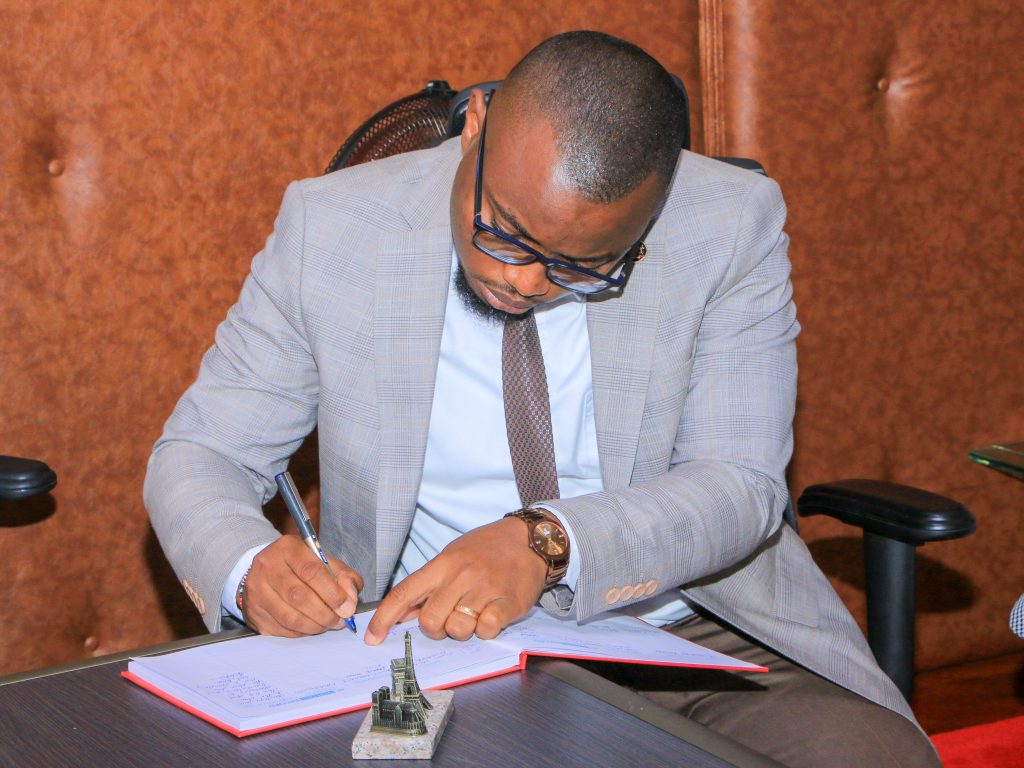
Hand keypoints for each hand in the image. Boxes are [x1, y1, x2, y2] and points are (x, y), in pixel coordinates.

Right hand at [241, 535, 362, 636]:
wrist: (268, 571)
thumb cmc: (302, 566)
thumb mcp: (325, 562)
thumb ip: (343, 577)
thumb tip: (350, 600)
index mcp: (288, 548)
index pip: (312, 572)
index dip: (332, 593)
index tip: (347, 608)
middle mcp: (267, 567)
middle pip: (299, 596)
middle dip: (325, 613)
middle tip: (340, 621)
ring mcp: (256, 590)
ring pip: (289, 617)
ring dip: (314, 626)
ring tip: (328, 625)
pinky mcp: (254, 612)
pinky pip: (281, 629)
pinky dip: (301, 632)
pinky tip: (311, 627)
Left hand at [365, 517, 546, 644]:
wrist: (531, 540)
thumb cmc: (487, 549)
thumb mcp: (453, 557)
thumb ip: (430, 584)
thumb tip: (404, 613)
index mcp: (442, 564)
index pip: (403, 593)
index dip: (383, 619)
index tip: (371, 638)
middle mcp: (460, 576)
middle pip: (429, 621)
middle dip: (436, 629)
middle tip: (451, 618)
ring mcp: (484, 589)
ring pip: (457, 629)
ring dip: (463, 630)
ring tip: (475, 614)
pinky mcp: (508, 602)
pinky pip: (486, 630)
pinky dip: (486, 630)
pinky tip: (492, 614)